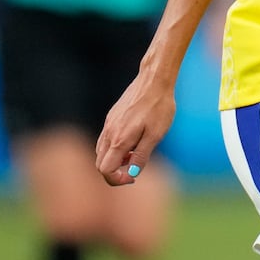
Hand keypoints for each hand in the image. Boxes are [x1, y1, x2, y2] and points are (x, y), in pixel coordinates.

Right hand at [95, 71, 176, 185]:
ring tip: (136, 152)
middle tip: (135, 166)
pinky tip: (133, 140)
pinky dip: (115, 148)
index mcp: (119, 140)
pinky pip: (106, 140)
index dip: (117, 179)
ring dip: (115, 159)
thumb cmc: (159, 107)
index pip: (105, 170)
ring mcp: (108, 124)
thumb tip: (131, 174)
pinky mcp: (112, 117)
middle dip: (115, 171)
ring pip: (102, 152)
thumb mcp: (156, 134)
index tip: (133, 177)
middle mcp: (109, 133)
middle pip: (100, 163)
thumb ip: (141, 156)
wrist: (155, 80)